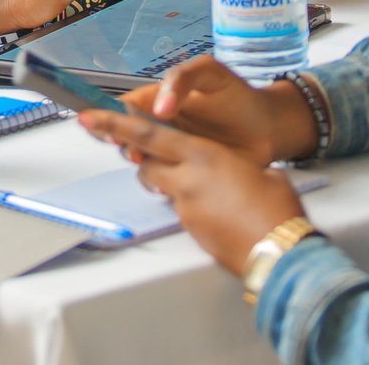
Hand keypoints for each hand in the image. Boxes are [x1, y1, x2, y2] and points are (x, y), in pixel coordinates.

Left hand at [78, 108, 304, 274]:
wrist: (280, 252)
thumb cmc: (277, 206)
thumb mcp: (257, 169)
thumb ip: (230, 163)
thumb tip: (227, 171)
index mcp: (202, 155)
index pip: (148, 135)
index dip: (116, 124)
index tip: (88, 117)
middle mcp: (187, 179)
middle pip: (146, 164)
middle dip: (140, 158)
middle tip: (136, 152)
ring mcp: (186, 209)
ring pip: (161, 188)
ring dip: (165, 182)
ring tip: (195, 185)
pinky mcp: (192, 232)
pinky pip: (180, 211)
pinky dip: (190, 206)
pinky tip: (216, 212)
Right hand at [123, 55, 318, 164]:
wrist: (269, 128)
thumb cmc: (238, 95)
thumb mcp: (210, 73)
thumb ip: (182, 80)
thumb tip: (160, 104)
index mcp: (162, 99)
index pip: (127, 106)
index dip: (112, 115)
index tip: (106, 125)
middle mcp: (162, 127)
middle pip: (128, 135)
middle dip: (120, 142)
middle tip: (129, 146)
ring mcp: (174, 151)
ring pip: (142, 160)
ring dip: (139, 163)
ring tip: (144, 160)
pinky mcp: (188, 174)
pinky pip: (163, 181)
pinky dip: (158, 183)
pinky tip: (163, 182)